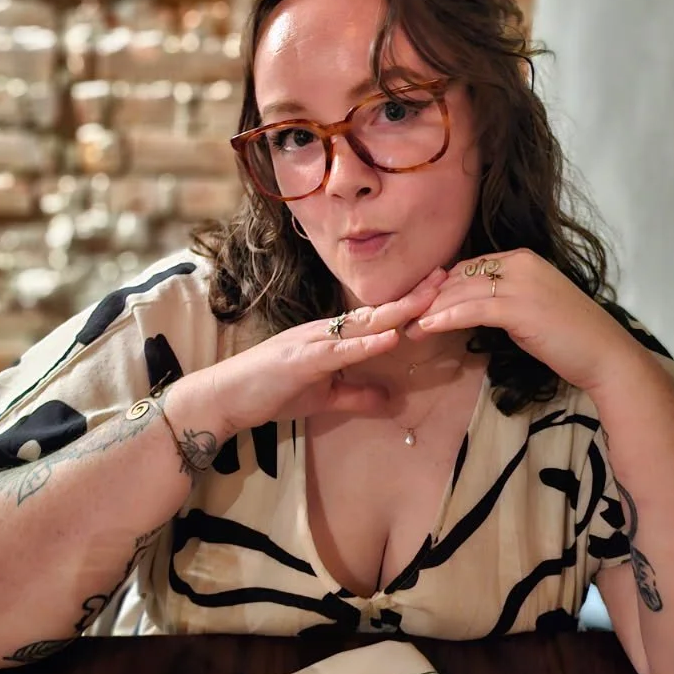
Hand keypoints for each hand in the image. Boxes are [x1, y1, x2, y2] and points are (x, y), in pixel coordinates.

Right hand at [201, 268, 448, 433]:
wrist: (226, 397)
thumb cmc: (270, 392)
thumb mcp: (323, 396)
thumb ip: (357, 395)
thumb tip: (391, 398)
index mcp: (332, 337)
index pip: (378, 318)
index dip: (408, 303)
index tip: (439, 289)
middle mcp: (325, 331)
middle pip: (377, 311)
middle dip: (412, 294)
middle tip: (446, 274)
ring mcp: (313, 341)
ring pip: (362, 324)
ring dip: (397, 311)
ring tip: (428, 299)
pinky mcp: (301, 359)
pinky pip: (339, 351)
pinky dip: (366, 345)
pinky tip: (389, 339)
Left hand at [407, 249, 639, 393]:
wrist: (604, 354)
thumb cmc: (568, 337)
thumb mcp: (530, 308)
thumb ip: (500, 300)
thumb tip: (464, 306)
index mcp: (521, 259)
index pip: (468, 268)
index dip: (440, 287)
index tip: (417, 304)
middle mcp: (519, 263)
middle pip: (460, 277)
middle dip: (429, 297)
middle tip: (403, 316)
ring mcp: (521, 283)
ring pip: (461, 292)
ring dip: (430, 310)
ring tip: (407, 326)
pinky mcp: (520, 307)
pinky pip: (472, 310)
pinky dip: (446, 318)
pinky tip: (427, 327)